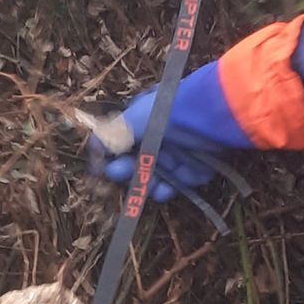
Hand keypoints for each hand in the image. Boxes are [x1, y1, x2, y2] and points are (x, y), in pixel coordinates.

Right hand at [86, 60, 252, 202]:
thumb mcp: (133, 119)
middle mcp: (160, 137)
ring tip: (143, 186)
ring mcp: (178, 154)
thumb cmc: (167, 112)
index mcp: (145, 120)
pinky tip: (162, 191)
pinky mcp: (195, 170)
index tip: (100, 168)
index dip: (110, 157)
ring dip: (145, 184)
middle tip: (118, 173)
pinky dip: (168, 190)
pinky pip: (176, 184)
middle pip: (136, 163)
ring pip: (154, 177)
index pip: (121, 142)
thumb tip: (92, 149)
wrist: (210, 116)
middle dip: (125, 171)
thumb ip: (110, 135)